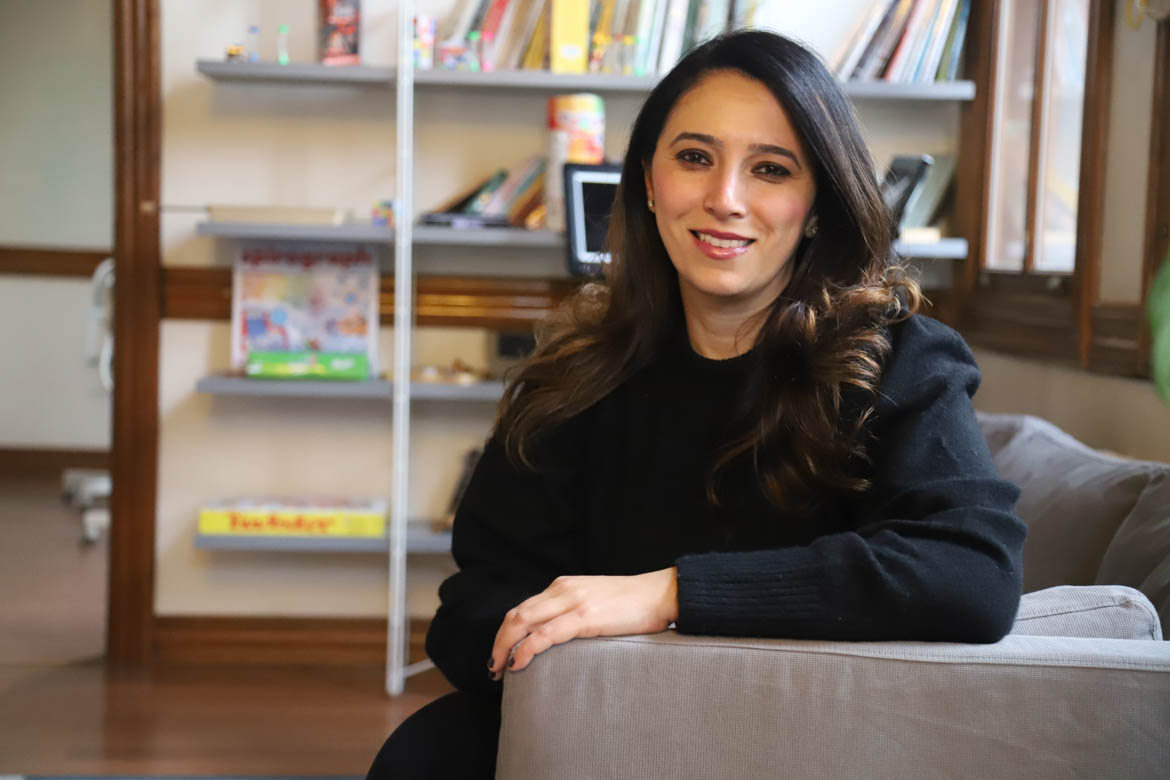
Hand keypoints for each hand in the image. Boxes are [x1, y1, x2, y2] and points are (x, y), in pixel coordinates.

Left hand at [487, 567, 677, 678]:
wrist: (661, 594)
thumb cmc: (634, 603)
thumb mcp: (595, 601)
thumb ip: (574, 612)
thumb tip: (557, 637)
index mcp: (564, 585)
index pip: (523, 608)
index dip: (506, 632)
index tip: (501, 653)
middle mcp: (563, 589)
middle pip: (516, 615)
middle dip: (499, 642)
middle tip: (493, 666)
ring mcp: (573, 601)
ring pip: (523, 623)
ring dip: (505, 648)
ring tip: (500, 669)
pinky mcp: (584, 617)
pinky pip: (545, 635)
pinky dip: (526, 649)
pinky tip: (518, 663)